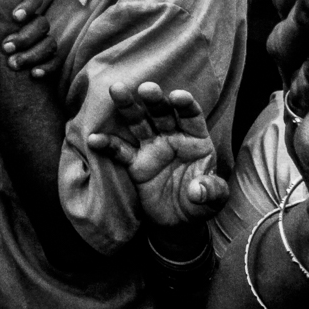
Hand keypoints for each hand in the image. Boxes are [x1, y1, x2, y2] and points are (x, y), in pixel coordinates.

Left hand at [0, 0, 56, 146]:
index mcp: (19, 13)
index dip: (29, 5)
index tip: (14, 17)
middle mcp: (34, 26)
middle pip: (42, 23)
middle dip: (25, 36)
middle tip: (5, 47)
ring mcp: (43, 44)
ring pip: (49, 43)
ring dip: (33, 53)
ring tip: (13, 64)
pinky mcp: (47, 62)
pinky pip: (55, 62)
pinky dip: (47, 67)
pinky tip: (33, 74)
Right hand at [87, 82, 228, 227]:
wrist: (179, 220)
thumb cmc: (201, 204)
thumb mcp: (213, 201)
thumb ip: (211, 192)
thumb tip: (198, 191)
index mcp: (196, 140)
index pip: (191, 117)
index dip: (185, 105)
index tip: (177, 97)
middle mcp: (172, 138)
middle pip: (162, 113)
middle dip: (155, 100)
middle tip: (146, 88)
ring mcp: (152, 148)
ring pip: (139, 123)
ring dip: (128, 107)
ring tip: (117, 90)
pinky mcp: (135, 163)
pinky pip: (120, 151)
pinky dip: (107, 144)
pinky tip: (94, 139)